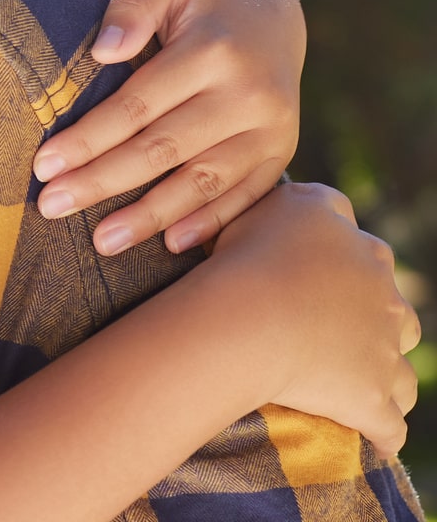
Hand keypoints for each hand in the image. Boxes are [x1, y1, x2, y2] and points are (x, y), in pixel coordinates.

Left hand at [32, 0, 302, 254]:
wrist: (269, 10)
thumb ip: (133, 6)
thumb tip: (104, 51)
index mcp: (214, 51)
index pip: (137, 105)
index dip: (88, 139)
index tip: (42, 165)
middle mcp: (249, 94)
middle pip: (162, 149)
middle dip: (102, 182)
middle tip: (51, 207)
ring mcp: (272, 128)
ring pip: (201, 182)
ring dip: (149, 216)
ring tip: (100, 241)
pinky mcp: (282, 151)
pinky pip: (244, 195)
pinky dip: (209, 222)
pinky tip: (170, 244)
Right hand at [203, 182, 419, 452]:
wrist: (249, 316)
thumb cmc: (244, 257)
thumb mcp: (266, 206)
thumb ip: (293, 204)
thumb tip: (296, 206)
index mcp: (358, 245)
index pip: (364, 250)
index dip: (343, 263)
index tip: (314, 275)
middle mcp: (382, 293)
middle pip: (396, 310)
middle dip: (374, 322)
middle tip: (331, 334)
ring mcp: (383, 348)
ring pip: (401, 369)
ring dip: (385, 377)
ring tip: (354, 386)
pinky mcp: (374, 397)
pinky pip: (389, 424)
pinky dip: (383, 432)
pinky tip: (372, 440)